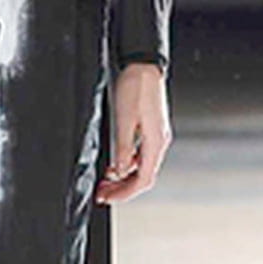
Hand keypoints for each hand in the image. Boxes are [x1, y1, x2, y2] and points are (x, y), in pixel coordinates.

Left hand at [95, 62, 170, 204]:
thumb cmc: (135, 87)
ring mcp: (157, 136)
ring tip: (105, 181)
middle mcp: (159, 142)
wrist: (144, 66)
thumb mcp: (124, 119)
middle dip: (122, 189)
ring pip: (142, 167)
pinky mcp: (152, 129)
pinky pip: (141, 156)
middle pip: (144, 177)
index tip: (107, 197)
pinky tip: (115, 163)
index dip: (124, 193)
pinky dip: (128, 164)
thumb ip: (123, 148)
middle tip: (103, 193)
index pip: (143, 180)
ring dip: (124, 177)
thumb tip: (121, 172)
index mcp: (155, 142)